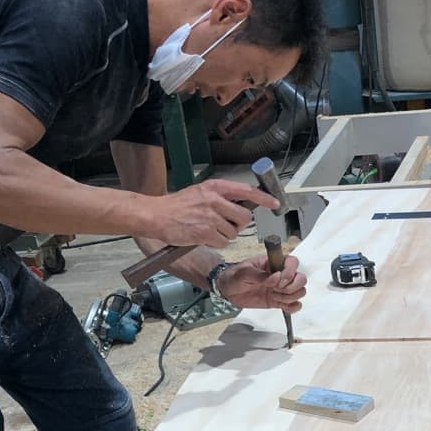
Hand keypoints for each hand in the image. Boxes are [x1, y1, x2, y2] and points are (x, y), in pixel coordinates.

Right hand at [140, 179, 278, 247]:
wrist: (155, 215)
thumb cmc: (178, 206)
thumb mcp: (200, 193)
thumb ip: (221, 197)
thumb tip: (243, 205)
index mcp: (214, 187)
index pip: (246, 191)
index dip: (263, 198)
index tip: (275, 203)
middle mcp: (214, 200)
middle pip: (244, 217)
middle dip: (239, 224)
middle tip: (226, 224)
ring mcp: (210, 217)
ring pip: (233, 232)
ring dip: (224, 235)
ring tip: (207, 229)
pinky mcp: (204, 232)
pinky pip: (223, 242)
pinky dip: (216, 243)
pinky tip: (203, 236)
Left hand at [217, 253, 306, 311]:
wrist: (228, 291)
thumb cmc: (234, 276)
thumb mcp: (243, 272)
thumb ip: (259, 275)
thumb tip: (276, 277)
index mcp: (273, 263)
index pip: (292, 262)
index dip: (290, 272)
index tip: (278, 280)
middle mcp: (281, 275)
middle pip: (301, 278)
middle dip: (292, 287)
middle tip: (276, 289)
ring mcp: (281, 289)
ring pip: (300, 292)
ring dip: (290, 297)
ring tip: (274, 296)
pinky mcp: (279, 301)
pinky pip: (294, 305)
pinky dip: (293, 307)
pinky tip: (282, 305)